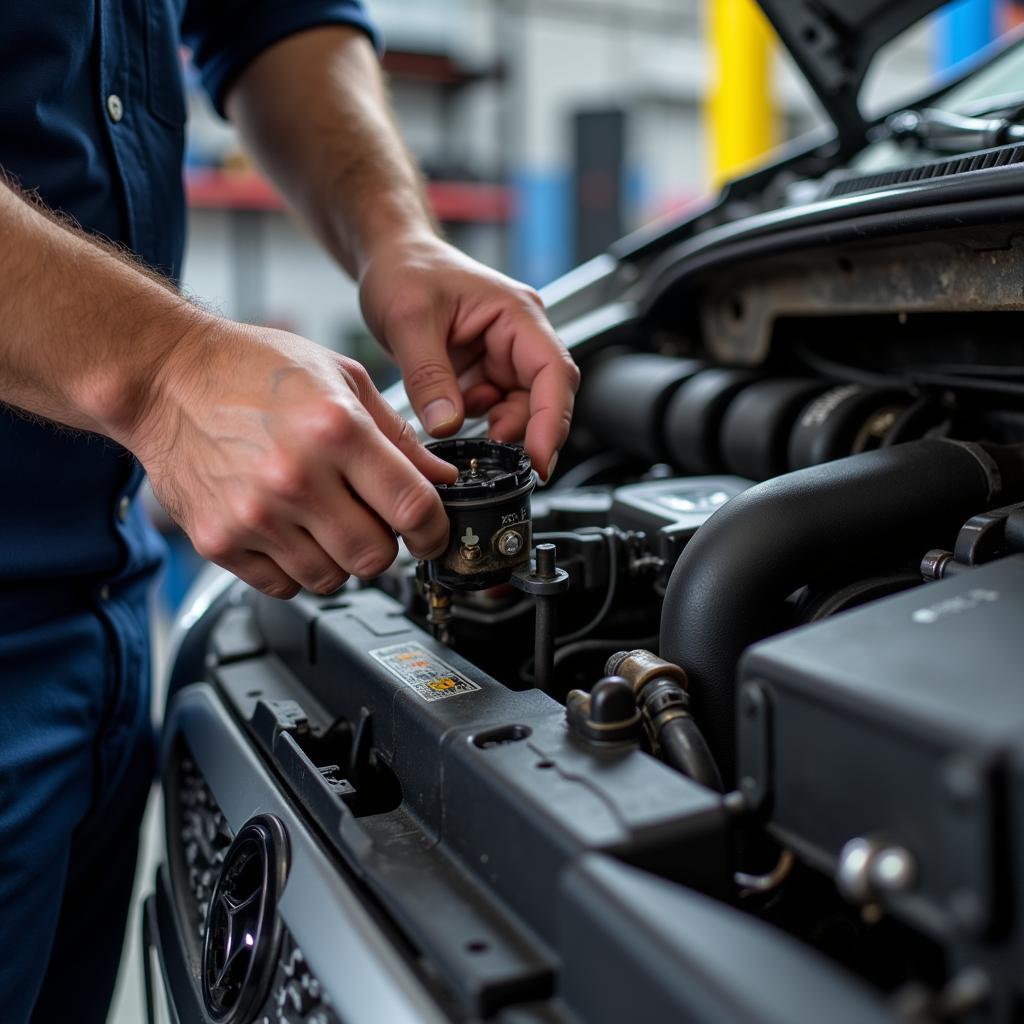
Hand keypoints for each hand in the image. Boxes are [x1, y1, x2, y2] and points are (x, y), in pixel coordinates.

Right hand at [129, 319, 456, 598]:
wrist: (164, 377)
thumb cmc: (251, 368)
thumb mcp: (340, 377)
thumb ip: (398, 435)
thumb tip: (439, 479)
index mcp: (336, 429)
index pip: (413, 508)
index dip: (434, 530)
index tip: (432, 534)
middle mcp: (296, 476)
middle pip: (375, 556)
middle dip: (385, 544)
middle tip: (371, 520)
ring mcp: (254, 515)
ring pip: (332, 578)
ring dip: (340, 559)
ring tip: (322, 519)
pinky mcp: (220, 541)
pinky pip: (284, 586)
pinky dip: (296, 569)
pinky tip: (288, 530)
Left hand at [358, 234, 579, 479]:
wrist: (388, 259)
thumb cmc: (406, 269)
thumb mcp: (408, 320)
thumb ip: (428, 377)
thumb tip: (446, 425)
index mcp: (516, 314)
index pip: (554, 372)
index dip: (553, 420)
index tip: (540, 458)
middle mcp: (519, 335)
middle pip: (546, 396)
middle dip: (524, 430)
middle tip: (492, 453)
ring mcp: (504, 355)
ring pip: (520, 407)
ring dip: (496, 426)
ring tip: (456, 419)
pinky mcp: (485, 372)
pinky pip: (493, 408)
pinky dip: (475, 421)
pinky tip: (449, 411)